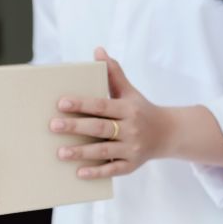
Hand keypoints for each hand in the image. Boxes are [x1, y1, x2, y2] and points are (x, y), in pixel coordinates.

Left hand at [50, 47, 175, 178]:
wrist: (170, 133)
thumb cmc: (141, 110)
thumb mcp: (130, 91)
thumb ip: (114, 73)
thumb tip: (98, 51)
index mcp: (128, 108)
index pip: (101, 105)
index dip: (81, 104)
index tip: (61, 103)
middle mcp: (131, 128)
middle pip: (100, 128)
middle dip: (76, 127)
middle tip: (53, 126)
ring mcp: (132, 148)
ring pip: (104, 151)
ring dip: (82, 152)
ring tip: (60, 153)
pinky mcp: (132, 165)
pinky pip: (113, 170)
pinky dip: (97, 172)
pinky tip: (79, 172)